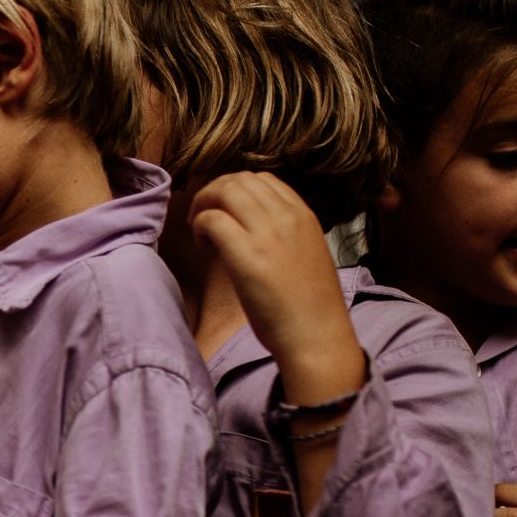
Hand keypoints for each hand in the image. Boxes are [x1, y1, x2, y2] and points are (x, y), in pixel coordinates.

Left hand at [191, 173, 366, 404]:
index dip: (235, 189)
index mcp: (304, 215)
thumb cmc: (309, 305)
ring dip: (203, 205)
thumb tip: (251, 226)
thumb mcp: (305, 254)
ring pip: (224, 192)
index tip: (225, 210)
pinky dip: (199, 226)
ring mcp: (268, 234)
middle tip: (203, 217)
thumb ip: (284, 233)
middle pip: (239, 180)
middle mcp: (287, 217)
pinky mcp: (247, 255)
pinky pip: (212, 219)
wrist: (317, 336)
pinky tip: (202, 246)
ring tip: (200, 230)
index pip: (263, 180)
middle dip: (214, 193)